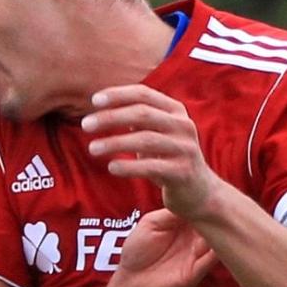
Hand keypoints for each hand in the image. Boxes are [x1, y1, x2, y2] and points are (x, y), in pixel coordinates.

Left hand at [82, 84, 217, 219]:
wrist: (200, 192)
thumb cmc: (170, 159)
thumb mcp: (157, 134)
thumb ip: (137, 119)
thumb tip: (103, 107)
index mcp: (175, 111)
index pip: (143, 94)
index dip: (118, 95)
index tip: (94, 100)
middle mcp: (182, 126)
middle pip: (142, 114)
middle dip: (111, 117)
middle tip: (85, 125)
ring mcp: (184, 149)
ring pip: (145, 140)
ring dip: (115, 143)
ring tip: (92, 148)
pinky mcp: (182, 172)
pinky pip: (152, 167)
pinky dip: (129, 166)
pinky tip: (112, 167)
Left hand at [106, 208, 216, 286]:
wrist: (130, 281)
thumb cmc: (137, 251)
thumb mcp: (152, 223)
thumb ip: (171, 213)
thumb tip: (190, 199)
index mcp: (183, 225)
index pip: (201, 210)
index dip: (207, 200)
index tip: (214, 188)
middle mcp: (194, 239)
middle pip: (213, 224)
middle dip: (219, 213)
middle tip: (225, 201)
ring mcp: (197, 255)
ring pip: (216, 240)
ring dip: (222, 230)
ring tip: (226, 216)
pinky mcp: (196, 271)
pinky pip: (211, 259)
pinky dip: (218, 250)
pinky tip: (222, 239)